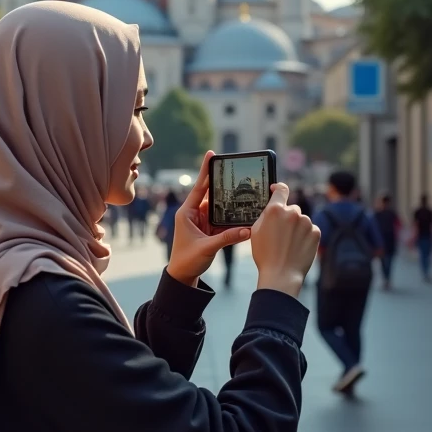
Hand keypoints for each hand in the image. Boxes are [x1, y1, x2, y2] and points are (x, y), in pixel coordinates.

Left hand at [167, 151, 251, 287]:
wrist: (183, 276)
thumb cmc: (187, 261)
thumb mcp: (207, 247)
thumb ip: (227, 238)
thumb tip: (248, 230)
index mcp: (187, 212)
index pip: (198, 187)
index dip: (205, 171)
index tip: (211, 154)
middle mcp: (194, 213)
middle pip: (210, 193)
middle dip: (222, 183)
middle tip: (235, 170)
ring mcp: (202, 221)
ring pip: (218, 206)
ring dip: (229, 201)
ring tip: (243, 190)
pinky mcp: (209, 229)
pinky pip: (222, 219)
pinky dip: (231, 216)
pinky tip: (242, 211)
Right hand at [250, 183, 319, 297]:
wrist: (281, 275)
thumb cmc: (265, 254)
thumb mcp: (256, 231)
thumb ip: (265, 215)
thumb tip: (271, 207)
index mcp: (275, 209)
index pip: (281, 189)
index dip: (278, 188)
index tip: (277, 190)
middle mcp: (292, 212)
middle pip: (291, 209)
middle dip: (287, 217)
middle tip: (280, 233)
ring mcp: (306, 222)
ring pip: (301, 220)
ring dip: (297, 227)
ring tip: (289, 244)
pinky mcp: (316, 232)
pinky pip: (310, 230)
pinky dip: (305, 236)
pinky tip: (297, 247)